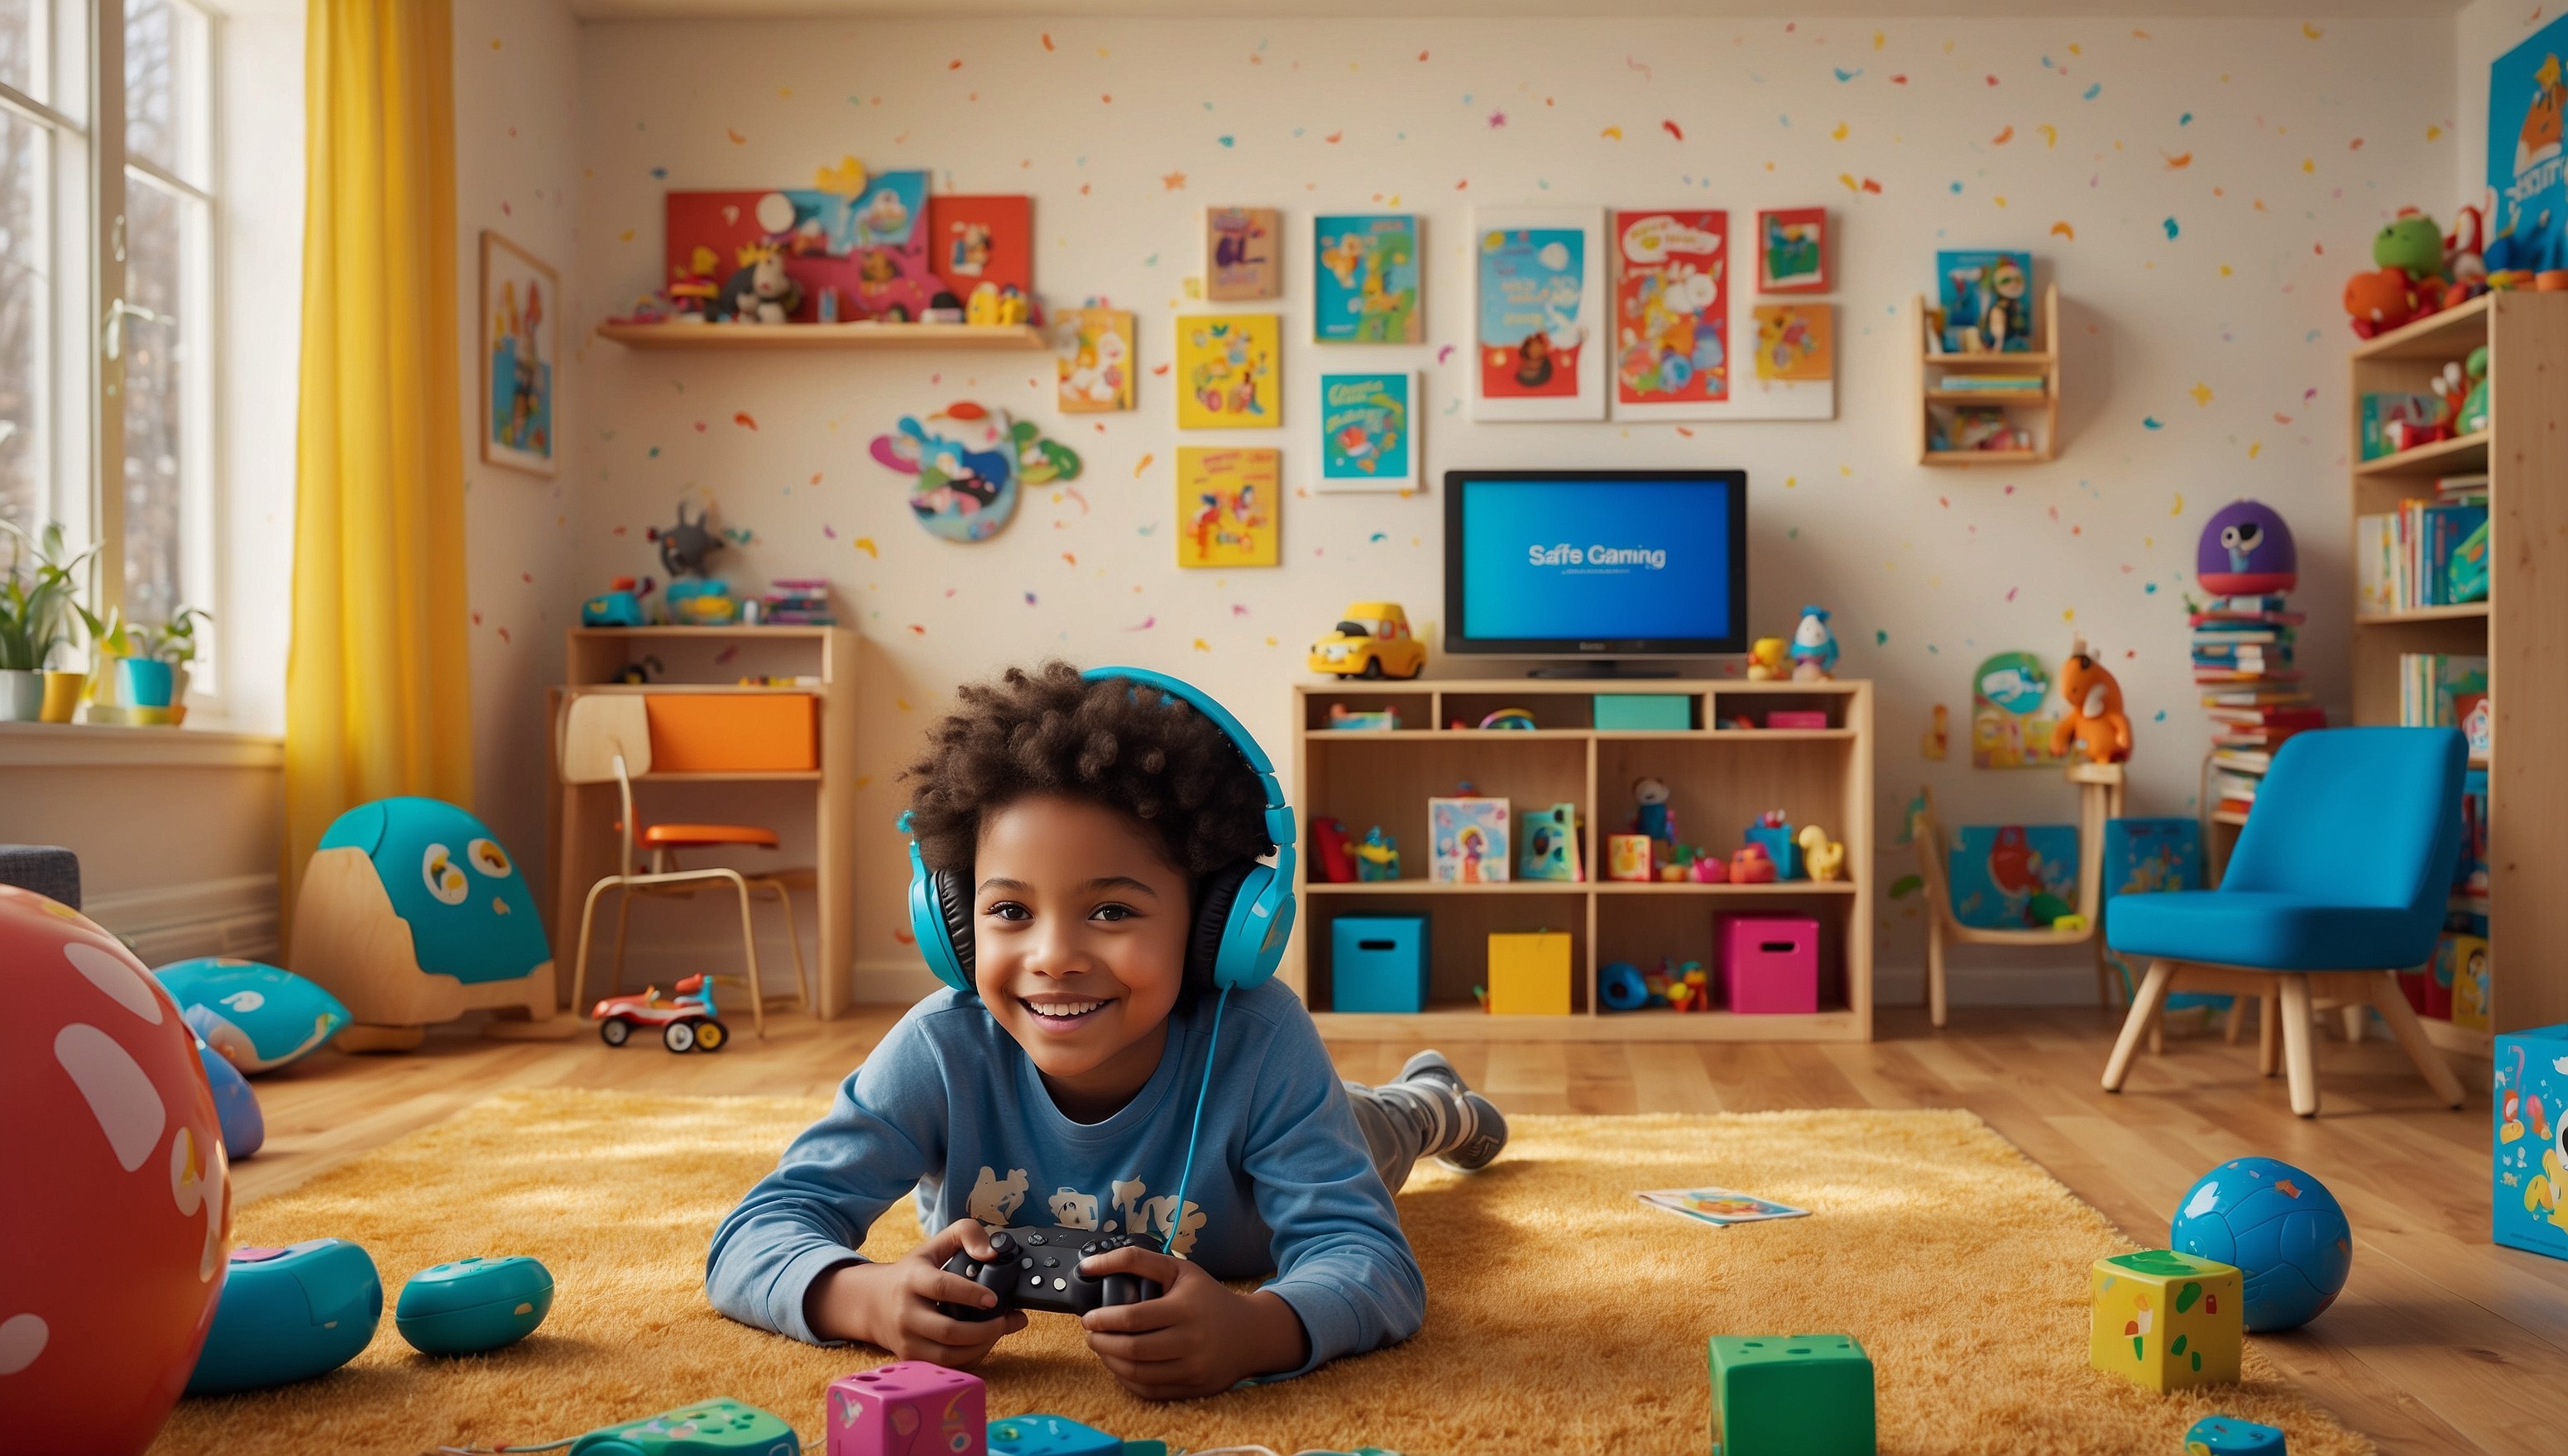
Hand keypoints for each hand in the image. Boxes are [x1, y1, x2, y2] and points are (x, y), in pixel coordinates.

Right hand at [803, 1218, 1027, 1366]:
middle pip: (948, 1331)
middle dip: (985, 1330)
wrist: (872, 1302)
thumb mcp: (934, 1246)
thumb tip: (992, 1253)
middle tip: (1004, 1320)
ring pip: (948, 1355)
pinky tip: (982, 1343)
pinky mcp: (910, 1358)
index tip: (994, 1299)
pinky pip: (945, 1366)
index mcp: (912, 1279)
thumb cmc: (911, 1273)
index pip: (941, 1287)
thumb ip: (966, 1234)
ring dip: (981, 1347)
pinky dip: (969, 1358)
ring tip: (998, 1331)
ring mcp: (907, 1339)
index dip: (971, 1294)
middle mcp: (906, 1312)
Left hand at [1076, 1244, 1311, 1399]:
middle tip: (1091, 1334)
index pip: (1132, 1318)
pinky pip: (1149, 1391)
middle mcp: (1190, 1342)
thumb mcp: (1178, 1269)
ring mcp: (1192, 1369)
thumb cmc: (1208, 1298)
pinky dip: (1127, 1380)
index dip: (1103, 1320)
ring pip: (1137, 1374)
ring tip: (1103, 1348)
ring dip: (1110, 1362)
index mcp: (1185, 1309)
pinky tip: (1121, 1365)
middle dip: (1101, 1343)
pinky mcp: (1193, 1389)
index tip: (1089, 1317)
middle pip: (1131, 1350)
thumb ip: (1134, 1260)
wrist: (1252, 1333)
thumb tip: (1089, 1265)